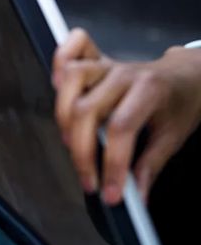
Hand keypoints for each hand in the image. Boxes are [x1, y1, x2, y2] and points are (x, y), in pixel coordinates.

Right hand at [53, 28, 200, 204]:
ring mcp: (107, 64)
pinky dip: (58, 63)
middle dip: (81, 152)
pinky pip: (71, 49)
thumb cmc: (180, 103)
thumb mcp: (174, 137)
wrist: (187, 76)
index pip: (120, 128)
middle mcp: (124, 74)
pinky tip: (57, 87)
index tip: (110, 192)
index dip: (111, 164)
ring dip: (63, 116)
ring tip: (70, 142)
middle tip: (88, 179)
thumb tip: (136, 195)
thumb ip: (151, 165)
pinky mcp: (96, 60)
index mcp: (150, 91)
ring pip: (70, 81)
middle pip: (86, 109)